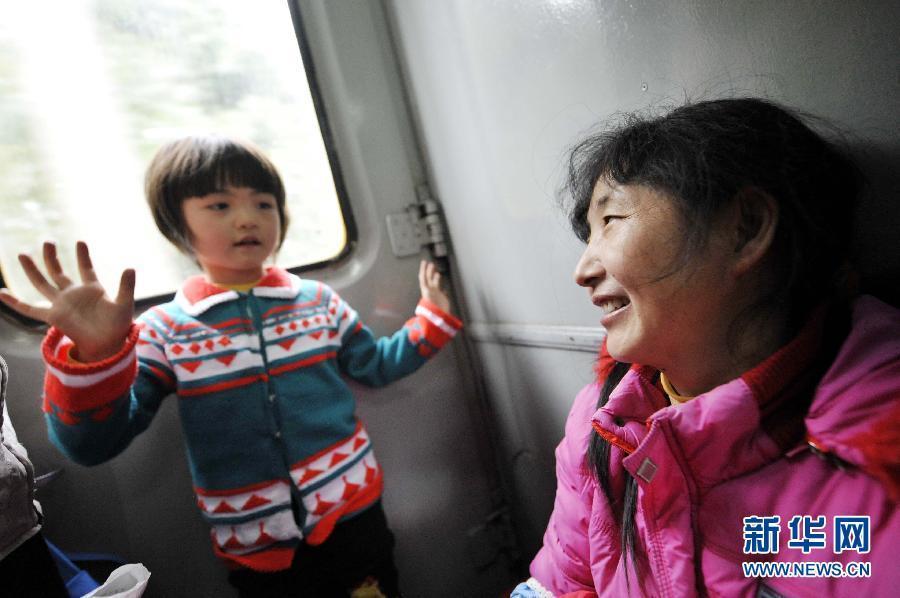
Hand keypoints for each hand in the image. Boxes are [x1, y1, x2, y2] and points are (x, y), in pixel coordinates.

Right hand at [0, 241, 134, 361]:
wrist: (108, 345)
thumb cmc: (118, 326)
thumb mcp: (125, 303)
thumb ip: (126, 286)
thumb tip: (130, 267)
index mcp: (92, 290)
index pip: (86, 269)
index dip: (83, 256)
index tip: (80, 242)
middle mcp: (74, 294)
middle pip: (59, 272)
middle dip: (52, 257)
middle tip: (47, 241)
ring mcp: (61, 304)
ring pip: (43, 283)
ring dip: (33, 269)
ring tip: (23, 254)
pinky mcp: (53, 316)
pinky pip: (30, 309)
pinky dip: (15, 302)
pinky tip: (1, 293)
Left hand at [418, 260, 449, 312]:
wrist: (438, 319)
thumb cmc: (432, 309)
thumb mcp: (429, 300)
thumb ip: (428, 294)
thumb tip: (427, 289)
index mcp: (426, 290)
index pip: (423, 277)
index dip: (423, 269)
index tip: (424, 262)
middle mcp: (430, 291)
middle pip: (429, 278)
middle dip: (429, 270)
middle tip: (430, 263)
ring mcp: (436, 294)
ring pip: (435, 284)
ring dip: (435, 277)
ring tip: (436, 272)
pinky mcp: (441, 298)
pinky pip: (441, 291)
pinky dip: (442, 288)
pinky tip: (443, 287)